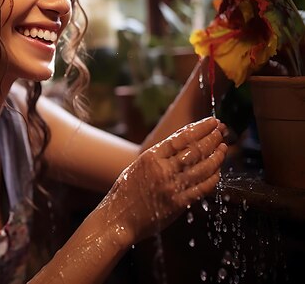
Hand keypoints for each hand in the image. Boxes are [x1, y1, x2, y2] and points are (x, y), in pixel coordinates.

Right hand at [99, 117, 226, 246]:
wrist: (117, 218)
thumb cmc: (125, 192)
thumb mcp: (137, 166)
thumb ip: (158, 156)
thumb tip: (181, 142)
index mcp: (150, 157)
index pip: (181, 137)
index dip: (200, 128)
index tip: (212, 121)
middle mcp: (162, 170)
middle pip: (195, 150)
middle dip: (212, 138)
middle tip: (222, 131)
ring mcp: (171, 187)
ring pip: (203, 167)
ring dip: (217, 156)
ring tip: (224, 148)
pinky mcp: (178, 204)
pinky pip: (202, 188)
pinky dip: (212, 178)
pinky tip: (218, 171)